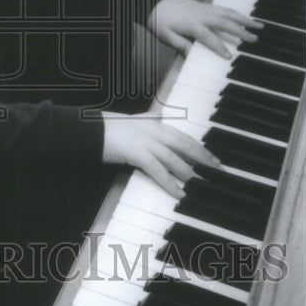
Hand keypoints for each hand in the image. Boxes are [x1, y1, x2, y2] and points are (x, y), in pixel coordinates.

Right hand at [102, 115, 219, 197]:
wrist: (89, 128)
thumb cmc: (107, 126)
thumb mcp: (131, 118)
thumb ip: (147, 116)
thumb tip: (158, 113)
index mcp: (152, 123)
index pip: (181, 135)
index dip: (198, 146)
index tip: (211, 156)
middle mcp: (152, 130)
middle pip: (183, 144)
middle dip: (202, 157)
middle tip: (216, 169)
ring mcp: (145, 141)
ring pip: (173, 157)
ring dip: (189, 171)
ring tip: (202, 183)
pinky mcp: (137, 153)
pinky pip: (157, 169)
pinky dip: (170, 182)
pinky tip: (179, 193)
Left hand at [149, 0, 261, 58]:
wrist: (154, 1)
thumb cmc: (159, 21)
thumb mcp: (166, 36)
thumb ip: (180, 45)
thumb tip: (193, 55)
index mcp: (192, 25)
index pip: (209, 38)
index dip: (219, 47)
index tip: (230, 56)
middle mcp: (202, 15)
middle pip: (225, 23)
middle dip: (241, 32)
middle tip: (255, 40)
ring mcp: (205, 8)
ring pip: (228, 13)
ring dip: (244, 19)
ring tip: (258, 25)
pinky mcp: (205, 5)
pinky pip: (224, 9)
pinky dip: (235, 13)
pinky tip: (243, 17)